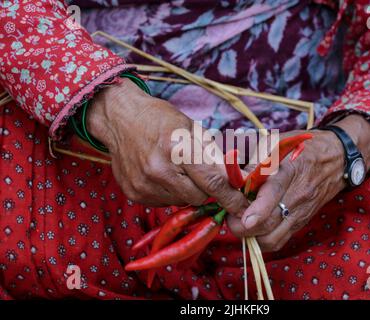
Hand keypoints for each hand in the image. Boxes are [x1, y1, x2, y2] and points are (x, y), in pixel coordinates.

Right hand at [86, 78, 247, 213]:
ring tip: (175, 169)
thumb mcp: (192, 128)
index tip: (243, 208)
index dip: (232, 198)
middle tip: (198, 172)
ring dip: (186, 191)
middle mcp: (159, 170)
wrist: (120, 119)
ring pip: (183, 202)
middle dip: (206, 189)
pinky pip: (164, 203)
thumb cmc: (160, 119)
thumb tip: (235, 180)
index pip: (213, 182)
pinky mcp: (134, 194)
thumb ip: (213, 155)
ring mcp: (145, 185)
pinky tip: (161, 175)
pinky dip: (169, 193)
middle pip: (200, 197)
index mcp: (178, 148)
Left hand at [227, 115, 369, 250]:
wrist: (337, 158)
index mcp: (289, 170)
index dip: (257, 210)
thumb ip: (253, 154)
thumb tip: (232, 169)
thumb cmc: (302, 147)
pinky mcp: (301, 222)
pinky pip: (279, 241)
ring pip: (272, 239)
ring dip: (251, 237)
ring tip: (240, 223)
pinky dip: (262, 240)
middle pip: (268, 224)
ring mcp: (300, 212)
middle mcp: (296, 195)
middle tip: (230, 215)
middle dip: (242, 227)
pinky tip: (254, 227)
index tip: (242, 218)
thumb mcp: (277, 141)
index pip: (274, 193)